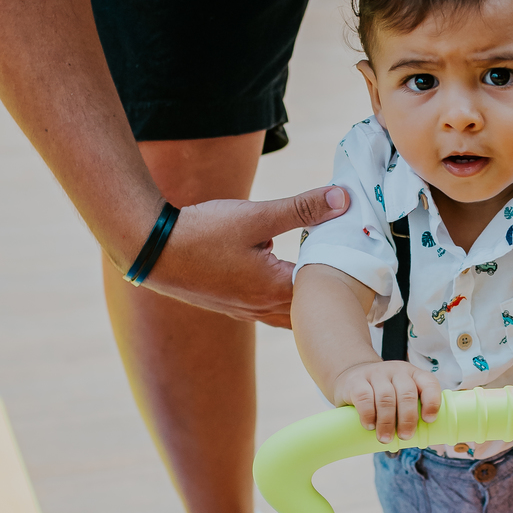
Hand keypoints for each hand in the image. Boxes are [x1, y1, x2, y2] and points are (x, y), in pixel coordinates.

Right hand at [145, 187, 347, 326]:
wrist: (150, 250)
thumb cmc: (201, 234)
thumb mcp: (256, 215)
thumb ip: (302, 208)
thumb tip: (343, 199)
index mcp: (275, 289)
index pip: (324, 288)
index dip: (345, 272)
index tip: (362, 256)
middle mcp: (263, 307)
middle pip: (310, 308)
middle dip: (330, 292)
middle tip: (355, 277)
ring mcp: (245, 310)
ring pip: (290, 314)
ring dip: (307, 301)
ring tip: (326, 284)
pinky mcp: (231, 306)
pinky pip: (270, 310)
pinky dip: (286, 301)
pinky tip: (286, 286)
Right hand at [332, 359, 441, 441]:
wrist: (351, 379)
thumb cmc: (382, 395)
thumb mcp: (399, 397)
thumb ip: (410, 413)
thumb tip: (424, 444)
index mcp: (413, 375)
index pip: (429, 383)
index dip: (432, 402)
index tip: (428, 420)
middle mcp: (396, 371)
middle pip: (407, 393)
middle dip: (408, 418)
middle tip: (405, 436)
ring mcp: (376, 374)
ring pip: (386, 397)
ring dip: (387, 422)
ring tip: (385, 438)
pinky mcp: (356, 381)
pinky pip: (364, 397)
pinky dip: (368, 415)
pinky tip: (369, 426)